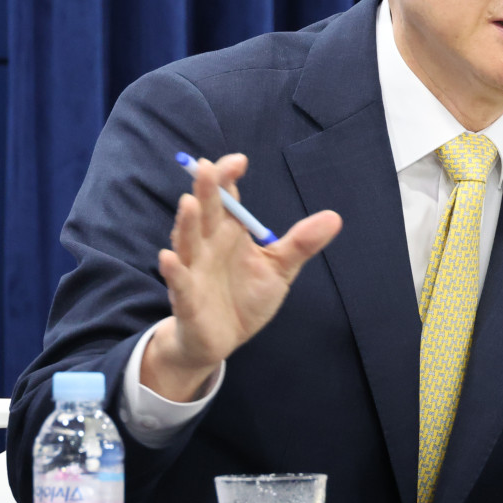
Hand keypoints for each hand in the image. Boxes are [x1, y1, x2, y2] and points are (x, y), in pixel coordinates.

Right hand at [142, 154, 342, 400]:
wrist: (221, 341)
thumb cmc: (245, 298)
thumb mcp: (279, 269)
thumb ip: (301, 243)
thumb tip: (335, 217)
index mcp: (228, 233)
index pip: (226, 199)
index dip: (227, 178)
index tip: (239, 160)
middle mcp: (207, 246)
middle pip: (204, 213)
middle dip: (206, 190)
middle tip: (206, 167)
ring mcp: (194, 271)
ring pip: (187, 242)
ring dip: (186, 223)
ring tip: (189, 202)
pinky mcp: (186, 300)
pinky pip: (179, 283)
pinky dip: (173, 271)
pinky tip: (168, 257)